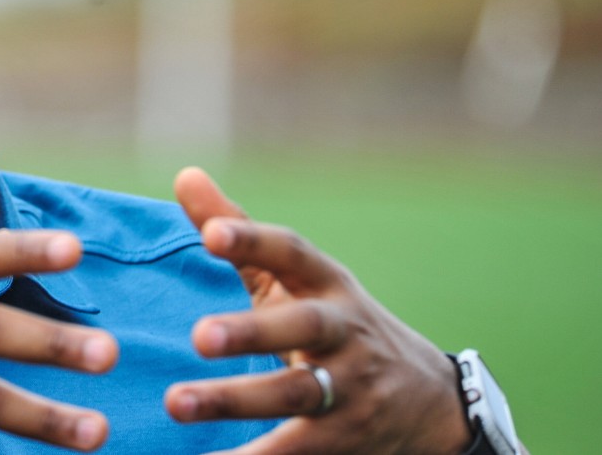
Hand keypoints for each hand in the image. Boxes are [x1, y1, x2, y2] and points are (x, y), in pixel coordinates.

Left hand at [164, 168, 472, 454]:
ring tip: (175, 402)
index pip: (292, 254)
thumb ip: (238, 231)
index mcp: (326, 284)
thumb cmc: (332, 324)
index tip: (212, 233)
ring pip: (297, 393)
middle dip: (253, 330)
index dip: (254, 241)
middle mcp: (342, 332)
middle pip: (303, 327)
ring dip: (235, 400)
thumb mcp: (294, 278)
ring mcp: (349, 388)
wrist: (427, 404)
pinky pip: (293, 451)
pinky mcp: (342, 440)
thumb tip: (183, 173)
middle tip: (198, 335)